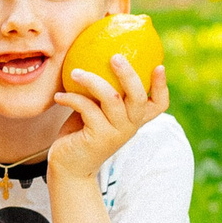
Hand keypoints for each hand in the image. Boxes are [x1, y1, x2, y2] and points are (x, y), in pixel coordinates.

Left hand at [48, 53, 168, 181]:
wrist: (70, 166)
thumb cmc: (82, 132)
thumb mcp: (97, 110)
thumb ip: (103, 92)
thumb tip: (94, 56)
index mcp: (135, 118)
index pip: (159, 104)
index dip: (162, 86)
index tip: (158, 65)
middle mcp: (130, 126)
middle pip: (138, 96)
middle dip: (128, 74)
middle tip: (115, 57)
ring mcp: (116, 133)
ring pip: (111, 98)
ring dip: (91, 81)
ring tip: (75, 72)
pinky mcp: (98, 137)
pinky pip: (87, 108)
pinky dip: (71, 98)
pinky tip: (59, 97)